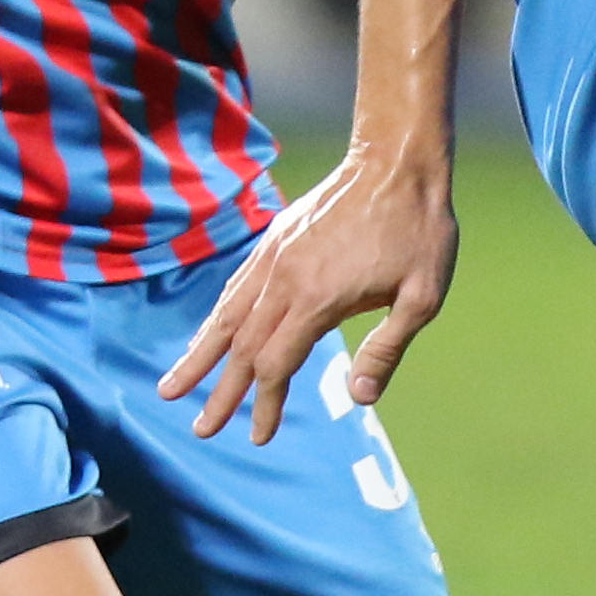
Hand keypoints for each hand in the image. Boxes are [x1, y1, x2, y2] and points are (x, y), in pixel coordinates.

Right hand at [158, 143, 456, 443]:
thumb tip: (360, 398)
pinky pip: (235, 287)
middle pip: (242, 349)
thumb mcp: (423, 293)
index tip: (260, 435)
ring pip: (226, 317)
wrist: (396, 160)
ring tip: (172, 390)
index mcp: (316, 300)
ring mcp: (273, 258)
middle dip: (222, 394)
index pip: (276, 366)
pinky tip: (208, 333)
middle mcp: (283, 282)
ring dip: (199, 357)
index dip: (266, 404)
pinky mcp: (273, 240)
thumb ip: (388, 347)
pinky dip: (216, 316)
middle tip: (203, 431)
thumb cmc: (419, 227)